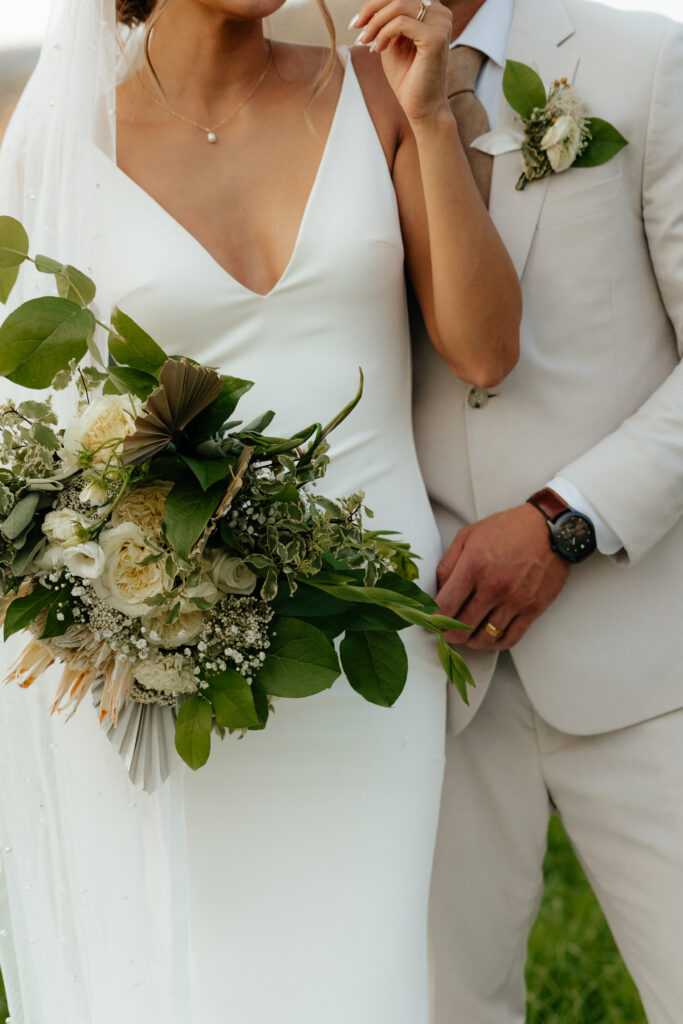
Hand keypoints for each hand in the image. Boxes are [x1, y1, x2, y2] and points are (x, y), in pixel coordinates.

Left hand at [353, 0, 452, 122]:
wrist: (420, 106)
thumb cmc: (407, 77)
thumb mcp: (392, 41)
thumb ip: (386, 20)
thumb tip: (370, 5)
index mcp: (433, 10)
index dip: (375, 3)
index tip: (357, 21)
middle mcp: (441, 13)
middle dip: (372, 9)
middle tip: (356, 28)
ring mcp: (441, 24)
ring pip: (399, 5)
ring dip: (376, 23)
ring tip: (366, 41)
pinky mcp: (436, 38)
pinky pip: (401, 23)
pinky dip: (384, 34)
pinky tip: (378, 49)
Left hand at [436, 504, 571, 649]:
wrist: (551, 528)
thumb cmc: (508, 529)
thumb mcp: (468, 536)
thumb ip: (448, 564)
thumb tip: (437, 591)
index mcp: (473, 567)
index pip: (445, 607)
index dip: (432, 620)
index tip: (429, 622)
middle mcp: (493, 587)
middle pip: (462, 627)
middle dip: (448, 634)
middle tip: (445, 631)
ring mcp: (515, 600)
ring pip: (485, 638)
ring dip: (470, 641)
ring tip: (466, 634)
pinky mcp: (533, 609)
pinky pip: (510, 638)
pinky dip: (495, 644)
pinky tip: (488, 636)